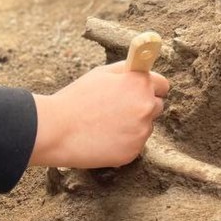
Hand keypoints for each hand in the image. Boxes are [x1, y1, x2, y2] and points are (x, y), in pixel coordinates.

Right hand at [29, 61, 168, 168]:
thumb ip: (127, 70)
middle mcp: (146, 106)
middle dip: (142, 106)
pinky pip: (134, 144)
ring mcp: (141, 131)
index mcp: (140, 83)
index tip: (141, 91)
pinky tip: (104, 138)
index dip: (150, 86)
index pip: (162, 85)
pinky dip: (124, 142)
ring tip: (106, 124)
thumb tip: (142, 68)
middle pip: (157, 106)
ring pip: (145, 127)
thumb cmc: (77, 98)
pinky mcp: (133, 152)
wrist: (57, 130)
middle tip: (118, 109)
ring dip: (133, 125)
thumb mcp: (103, 73)